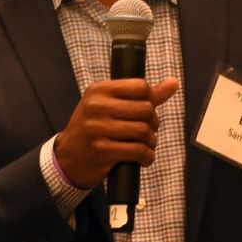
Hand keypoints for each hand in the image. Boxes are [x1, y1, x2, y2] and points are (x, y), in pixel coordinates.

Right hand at [53, 77, 180, 188]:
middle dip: (153, 124)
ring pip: (143, 131)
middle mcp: (96, 106)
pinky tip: (143, 158)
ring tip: (147, 145)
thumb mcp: (110, 106)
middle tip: (149, 132)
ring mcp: (98, 128)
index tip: (147, 112)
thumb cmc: (94, 128)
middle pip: (145, 110)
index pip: (140, 87)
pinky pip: (137, 151)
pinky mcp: (102, 150)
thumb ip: (142, 95)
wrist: (68, 157)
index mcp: (99, 90)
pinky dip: (147, 156)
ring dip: (151, 142)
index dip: (150, 100)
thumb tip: (173, 82)